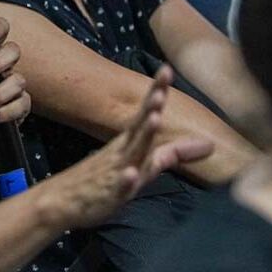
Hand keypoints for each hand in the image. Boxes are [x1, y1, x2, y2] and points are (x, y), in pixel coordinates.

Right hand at [36, 65, 213, 229]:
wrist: (62, 202)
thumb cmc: (104, 180)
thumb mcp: (140, 165)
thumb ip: (170, 155)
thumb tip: (209, 145)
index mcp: (128, 143)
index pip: (145, 114)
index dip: (156, 93)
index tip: (167, 69)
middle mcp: (122, 152)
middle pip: (139, 127)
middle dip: (151, 107)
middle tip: (161, 88)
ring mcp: (114, 172)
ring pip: (131, 153)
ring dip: (143, 135)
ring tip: (155, 118)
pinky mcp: (108, 195)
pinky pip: (118, 188)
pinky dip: (125, 181)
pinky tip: (131, 174)